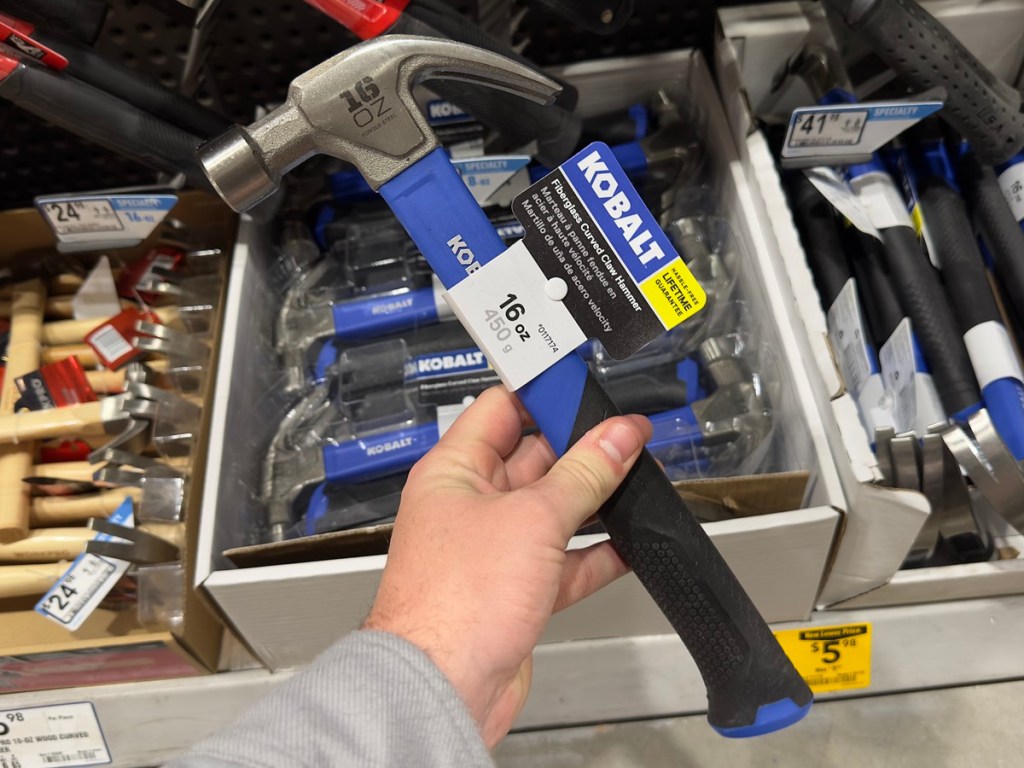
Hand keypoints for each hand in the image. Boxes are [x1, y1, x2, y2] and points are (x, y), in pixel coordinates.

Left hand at [363, 386, 650, 746]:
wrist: (442, 688)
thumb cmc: (452, 602)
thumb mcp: (533, 519)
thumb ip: (582, 474)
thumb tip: (618, 435)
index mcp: (454, 471)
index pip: (500, 409)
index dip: (543, 394)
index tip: (585, 388)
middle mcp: (469, 506)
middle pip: (532, 458)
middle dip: (579, 448)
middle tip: (625, 438)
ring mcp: (492, 549)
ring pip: (550, 511)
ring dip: (592, 500)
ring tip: (635, 481)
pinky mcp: (513, 591)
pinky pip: (561, 562)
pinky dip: (593, 555)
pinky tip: (625, 547)